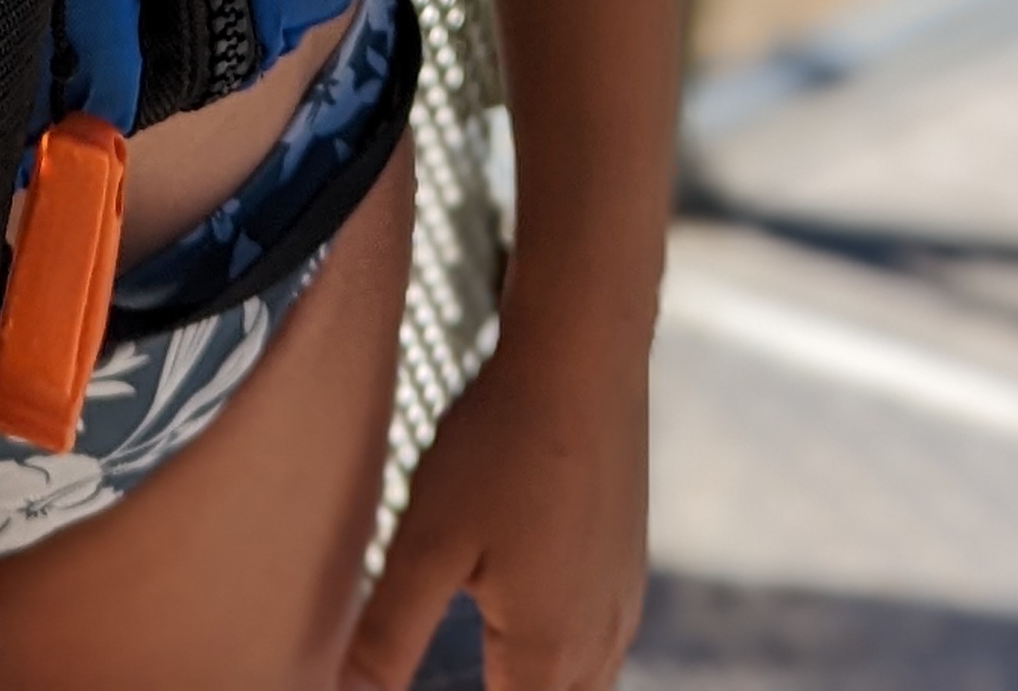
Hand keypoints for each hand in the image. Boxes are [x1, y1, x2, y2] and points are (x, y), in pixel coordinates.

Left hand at [344, 325, 646, 690]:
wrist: (583, 360)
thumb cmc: (500, 445)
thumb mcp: (426, 542)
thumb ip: (388, 635)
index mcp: (548, 653)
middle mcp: (598, 642)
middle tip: (470, 675)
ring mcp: (623, 603)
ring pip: (586, 687)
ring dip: (539, 689)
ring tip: (495, 672)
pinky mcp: (629, 565)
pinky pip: (604, 647)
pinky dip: (565, 661)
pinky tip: (535, 629)